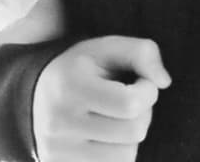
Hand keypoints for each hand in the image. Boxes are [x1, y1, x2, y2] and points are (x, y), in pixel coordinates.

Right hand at [33, 35, 171, 160]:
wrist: (34, 98)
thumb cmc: (81, 69)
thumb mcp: (108, 48)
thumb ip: (142, 53)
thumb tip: (164, 82)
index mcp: (72, 86)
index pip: (129, 103)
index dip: (148, 91)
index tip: (141, 82)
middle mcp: (61, 123)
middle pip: (133, 131)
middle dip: (144, 113)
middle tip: (133, 101)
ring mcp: (59, 153)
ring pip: (126, 156)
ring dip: (132, 137)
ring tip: (118, 119)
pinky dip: (119, 154)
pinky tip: (109, 138)